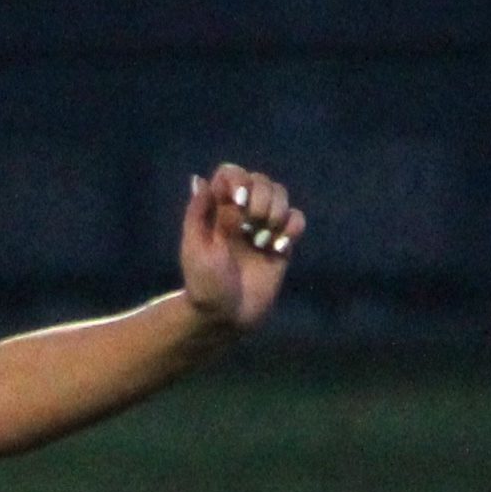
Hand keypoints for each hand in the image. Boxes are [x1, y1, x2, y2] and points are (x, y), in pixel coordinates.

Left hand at [177, 165, 304, 328]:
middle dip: (260, 196)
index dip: (238, 181)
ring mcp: (263, 228)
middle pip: (260, 179)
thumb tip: (200, 179)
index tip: (237, 202)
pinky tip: (280, 246)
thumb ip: (199, 213)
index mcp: (217, 210)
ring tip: (264, 238)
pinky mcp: (281, 245)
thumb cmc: (204, 285)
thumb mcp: (194, 249)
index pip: (231, 174)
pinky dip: (293, 226)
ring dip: (277, 210)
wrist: (226, 317)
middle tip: (251, 225)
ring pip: (280, 195)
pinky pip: (296, 220)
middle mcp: (241, 214)